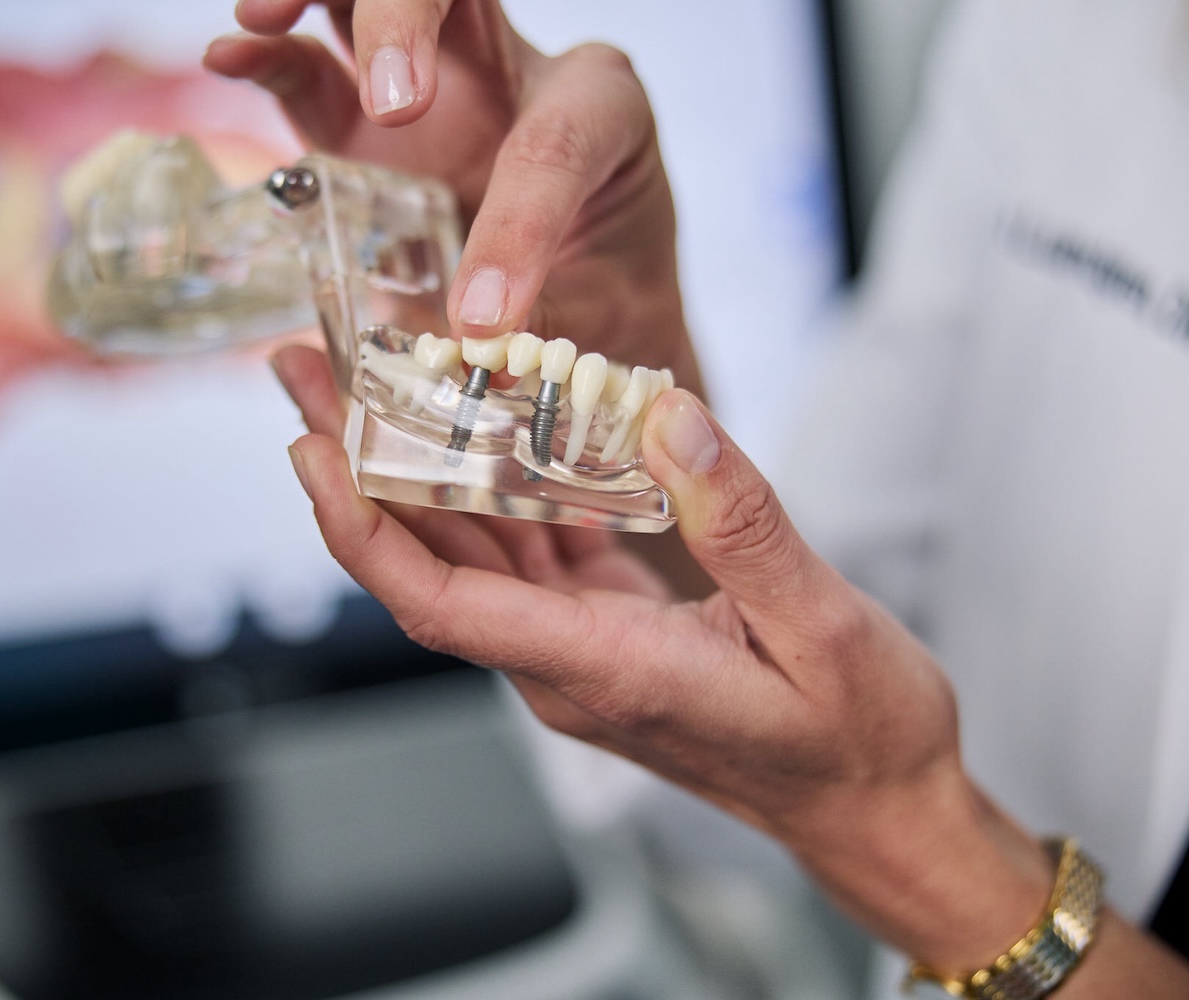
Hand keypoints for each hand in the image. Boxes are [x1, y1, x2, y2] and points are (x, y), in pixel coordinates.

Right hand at [206, 0, 700, 391]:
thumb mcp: (602, 318)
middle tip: (393, 108)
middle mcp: (515, 70)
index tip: (482, 318)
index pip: (556, 142)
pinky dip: (268, 55)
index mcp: (600, 111)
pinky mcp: (362, 117)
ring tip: (261, 17)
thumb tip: (466, 350)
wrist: (588, 303)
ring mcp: (432, 83)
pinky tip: (230, 55)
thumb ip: (542, 326)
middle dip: (406, 20)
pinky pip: (309, 66)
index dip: (517, 229)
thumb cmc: (606, 296)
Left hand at [271, 339, 1052, 975]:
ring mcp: (579, 653)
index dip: (362, 531)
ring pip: (472, 558)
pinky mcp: (606, 636)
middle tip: (312, 374)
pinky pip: (531, 560)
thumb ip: (741, 522)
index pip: (439, 604)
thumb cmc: (858, 736)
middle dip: (360, 470)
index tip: (312, 452)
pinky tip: (499, 428)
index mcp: (600, 668)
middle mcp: (565, 666)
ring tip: (375, 384)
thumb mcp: (821, 623)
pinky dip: (504, 493)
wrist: (876, 809)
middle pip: (429, 566)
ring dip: (417, 474)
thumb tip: (667, 416)